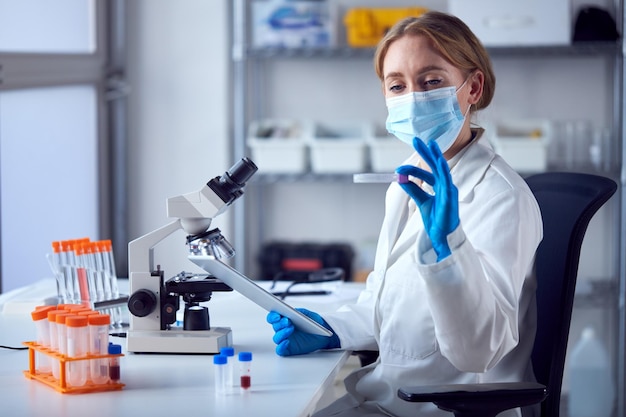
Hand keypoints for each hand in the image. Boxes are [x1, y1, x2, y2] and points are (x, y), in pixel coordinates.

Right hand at [266, 308, 339, 355]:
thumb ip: (300, 312)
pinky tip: (287, 342)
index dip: (273, 316)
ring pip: (276, 338)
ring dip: (281, 333)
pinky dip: (281, 346)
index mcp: (285, 319)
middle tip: (287, 321)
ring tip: (290, 329)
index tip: (277, 315)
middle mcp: (283, 329)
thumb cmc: (315, 323)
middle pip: (275, 326)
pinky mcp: (289, 349)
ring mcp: (285, 339)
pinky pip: (280, 349)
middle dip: (279, 323)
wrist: (324, 335)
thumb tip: (292, 311)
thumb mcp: (309, 315)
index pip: (274, 317)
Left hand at [396, 138, 459, 260]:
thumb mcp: (421, 202)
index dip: (415, 167)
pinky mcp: (451, 198)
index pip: (427, 172)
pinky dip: (443, 171)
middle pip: (436, 165)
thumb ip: (413, 190)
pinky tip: (439, 162)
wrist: (442, 236)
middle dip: (427, 152)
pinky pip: (447, 182)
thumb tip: (401, 178)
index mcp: (439, 187)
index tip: (400, 167)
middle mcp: (446, 186)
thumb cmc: (436, 219)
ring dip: (436, 157)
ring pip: (442, 170)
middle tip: (417, 140)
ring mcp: (450, 191)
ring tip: (431, 145)